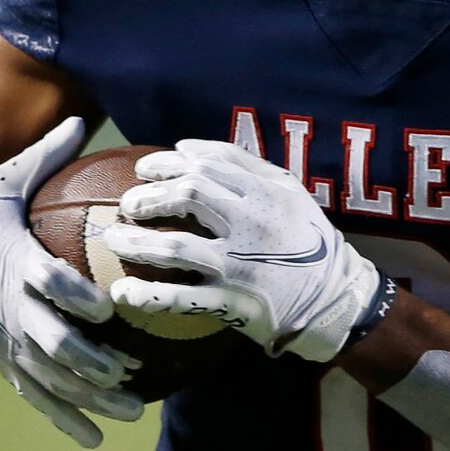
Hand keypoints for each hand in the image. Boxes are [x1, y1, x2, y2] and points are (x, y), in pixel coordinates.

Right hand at [0, 115, 141, 447]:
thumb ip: (44, 156)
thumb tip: (78, 115)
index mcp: (12, 261)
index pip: (46, 282)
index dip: (75, 297)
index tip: (107, 308)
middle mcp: (6, 307)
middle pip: (53, 344)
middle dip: (95, 363)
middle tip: (135, 372)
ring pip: (49, 379)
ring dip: (91, 398)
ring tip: (135, 410)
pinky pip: (33, 394)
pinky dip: (64, 418)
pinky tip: (96, 439)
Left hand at [102, 140, 382, 360]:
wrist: (335, 300)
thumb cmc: (306, 241)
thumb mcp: (289, 193)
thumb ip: (244, 166)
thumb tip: (187, 147)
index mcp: (267, 194)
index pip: (205, 166)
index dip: (166, 163)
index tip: (144, 170)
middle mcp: (253, 226)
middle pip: (187, 196)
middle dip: (148, 197)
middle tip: (130, 205)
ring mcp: (241, 266)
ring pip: (174, 247)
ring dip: (135, 242)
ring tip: (114, 239)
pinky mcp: (232, 303)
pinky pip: (180, 299)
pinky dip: (146, 296)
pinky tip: (123, 293)